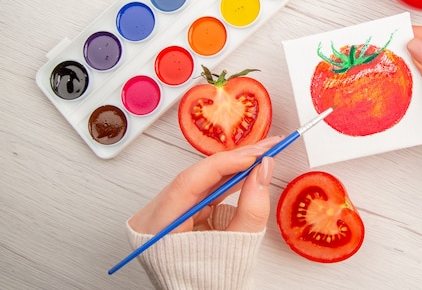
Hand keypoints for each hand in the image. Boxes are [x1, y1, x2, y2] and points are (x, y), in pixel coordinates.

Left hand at [128, 136, 280, 234]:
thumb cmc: (206, 284)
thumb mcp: (235, 247)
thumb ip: (250, 208)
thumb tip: (263, 170)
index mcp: (157, 227)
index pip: (191, 181)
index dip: (227, 163)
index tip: (255, 154)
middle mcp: (154, 216)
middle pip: (197, 177)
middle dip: (236, 161)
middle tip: (267, 147)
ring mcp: (165, 214)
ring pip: (202, 180)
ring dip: (234, 168)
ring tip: (263, 156)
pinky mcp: (179, 214)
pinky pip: (203, 190)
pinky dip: (227, 182)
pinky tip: (247, 170)